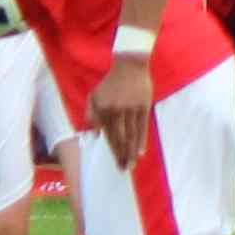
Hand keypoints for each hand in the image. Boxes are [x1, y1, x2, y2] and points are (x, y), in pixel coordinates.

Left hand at [92, 53, 154, 178]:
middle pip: (120, 138)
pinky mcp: (143, 105)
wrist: (129, 65)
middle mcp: (116, 111)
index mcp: (103, 110)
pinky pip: (143, 126)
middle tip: (125, 169)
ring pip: (132, 134)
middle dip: (123, 156)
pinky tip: (142, 151)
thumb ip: (91, 115)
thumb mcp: (94, 96)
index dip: (113, 151)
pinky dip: (142, 139)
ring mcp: (131, 108)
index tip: (116, 164)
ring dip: (132, 151)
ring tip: (133, 164)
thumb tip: (94, 136)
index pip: (109, 136)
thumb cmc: (110, 83)